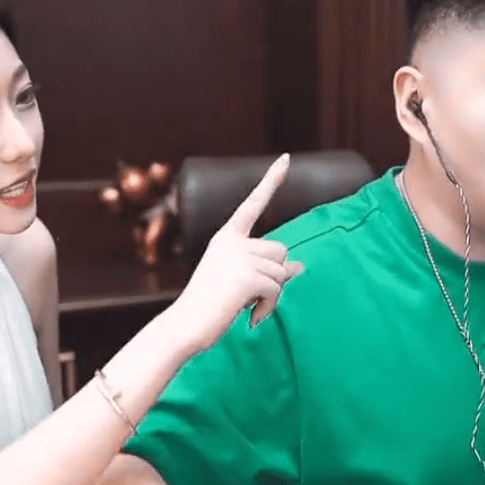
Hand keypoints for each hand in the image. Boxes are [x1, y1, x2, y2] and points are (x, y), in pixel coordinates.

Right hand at [168, 153, 303, 354]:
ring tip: (245, 305)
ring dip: (272, 294)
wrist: (185, 326)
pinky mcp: (248, 276)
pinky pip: (277, 289)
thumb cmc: (211, 306)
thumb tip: (299, 265)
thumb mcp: (240, 282)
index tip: (286, 158)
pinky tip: (250, 317)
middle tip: (249, 294)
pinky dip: (268, 307)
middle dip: (275, 274)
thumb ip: (267, 269)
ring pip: (282, 272)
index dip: (271, 181)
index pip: (253, 204)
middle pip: (280, 249)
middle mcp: (233, 241)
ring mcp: (240, 257)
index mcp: (226, 237)